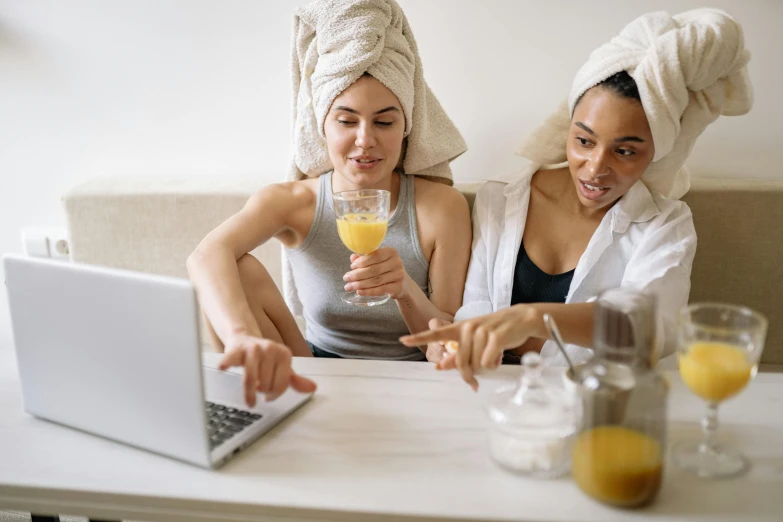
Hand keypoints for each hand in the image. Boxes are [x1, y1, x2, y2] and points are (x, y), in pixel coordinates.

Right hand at [219, 334, 316, 406]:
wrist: (244, 340)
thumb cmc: (264, 358)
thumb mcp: (281, 367)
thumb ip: (295, 380)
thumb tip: (312, 389)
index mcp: (284, 354)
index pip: (282, 384)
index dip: (275, 394)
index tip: (269, 396)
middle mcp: (270, 349)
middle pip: (265, 384)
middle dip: (261, 392)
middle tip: (258, 389)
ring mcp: (252, 349)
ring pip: (251, 379)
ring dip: (248, 392)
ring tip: (249, 397)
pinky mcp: (235, 349)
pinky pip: (230, 360)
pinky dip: (226, 365)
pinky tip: (223, 368)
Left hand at [343, 247, 407, 298]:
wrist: (403, 284)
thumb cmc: (386, 270)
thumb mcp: (377, 262)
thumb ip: (365, 259)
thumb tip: (353, 257)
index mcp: (391, 252)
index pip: (375, 255)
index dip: (362, 262)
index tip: (351, 266)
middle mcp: (397, 262)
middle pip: (374, 269)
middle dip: (357, 275)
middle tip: (346, 278)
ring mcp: (399, 275)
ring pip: (376, 280)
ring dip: (360, 284)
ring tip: (349, 287)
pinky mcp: (398, 287)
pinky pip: (380, 290)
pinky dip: (368, 291)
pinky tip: (359, 292)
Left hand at [400, 305, 542, 390]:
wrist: (521, 318)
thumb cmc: (496, 332)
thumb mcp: (475, 341)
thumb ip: (458, 353)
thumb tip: (440, 366)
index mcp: (460, 328)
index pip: (436, 333)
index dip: (419, 338)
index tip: (402, 340)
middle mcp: (468, 327)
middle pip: (460, 361)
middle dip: (468, 375)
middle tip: (475, 383)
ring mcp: (481, 331)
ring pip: (476, 363)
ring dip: (486, 367)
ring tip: (494, 355)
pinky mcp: (495, 337)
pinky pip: (488, 362)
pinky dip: (494, 364)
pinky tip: (500, 355)